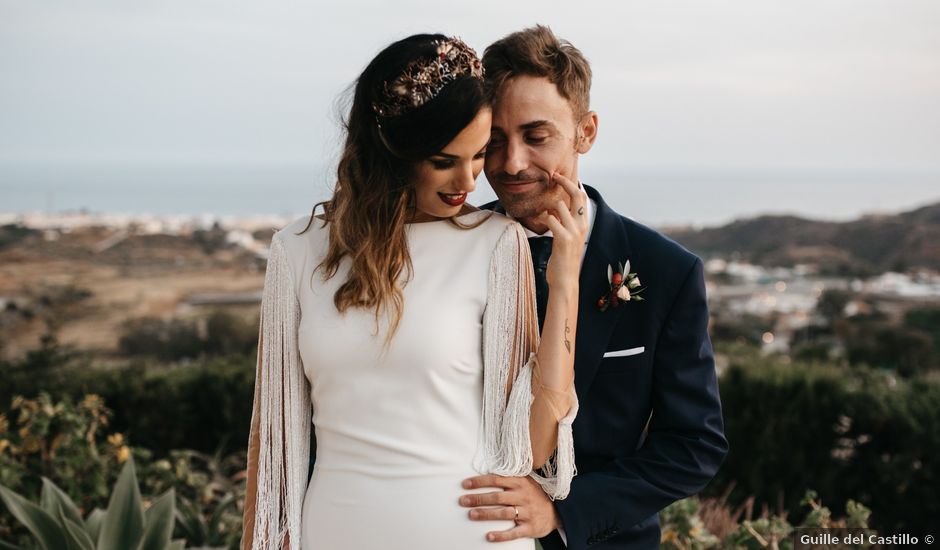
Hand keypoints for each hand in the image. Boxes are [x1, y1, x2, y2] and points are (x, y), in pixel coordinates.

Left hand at [459, 474, 561, 541]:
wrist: (557, 511)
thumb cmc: (534, 494)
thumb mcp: (525, 481)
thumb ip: (508, 477)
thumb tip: (483, 473)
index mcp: (520, 482)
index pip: (496, 479)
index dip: (479, 481)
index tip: (464, 484)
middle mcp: (523, 496)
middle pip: (497, 497)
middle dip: (478, 498)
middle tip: (462, 501)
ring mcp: (527, 512)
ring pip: (504, 513)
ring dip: (486, 514)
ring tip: (471, 515)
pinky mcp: (530, 528)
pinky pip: (514, 532)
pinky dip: (501, 535)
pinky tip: (489, 536)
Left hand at [541, 173, 588, 291]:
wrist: (565, 279)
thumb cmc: (563, 258)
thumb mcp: (569, 237)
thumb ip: (566, 222)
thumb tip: (556, 208)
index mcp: (583, 223)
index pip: (581, 197)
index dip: (572, 184)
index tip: (560, 177)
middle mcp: (581, 225)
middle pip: (576, 195)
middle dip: (564, 182)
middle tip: (553, 176)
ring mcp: (573, 232)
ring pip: (559, 206)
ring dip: (547, 208)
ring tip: (543, 216)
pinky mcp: (563, 239)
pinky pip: (551, 219)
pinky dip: (543, 219)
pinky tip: (541, 223)